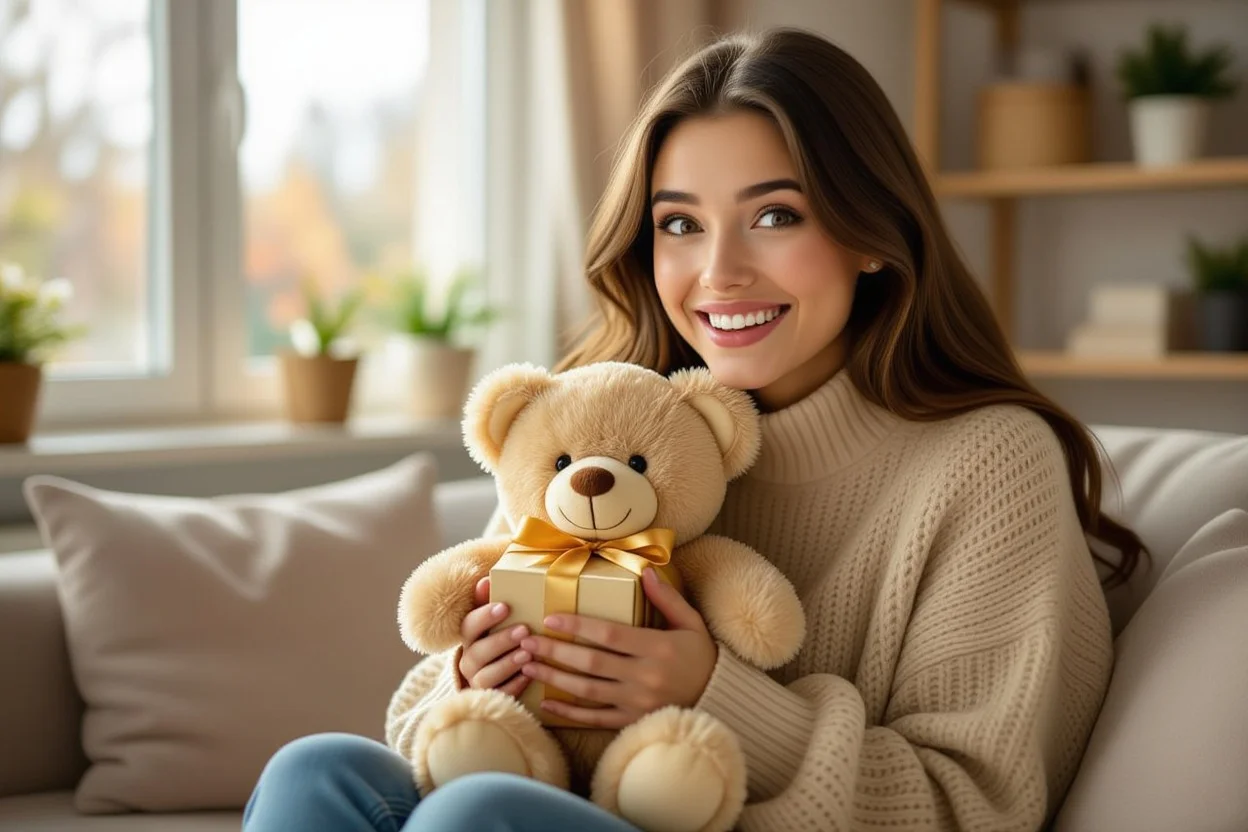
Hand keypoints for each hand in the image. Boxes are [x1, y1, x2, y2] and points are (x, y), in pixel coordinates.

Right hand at [456, 576, 531, 697]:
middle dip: (501, 640)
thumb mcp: (494, 622)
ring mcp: (478, 682)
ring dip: (507, 664)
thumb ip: (488, 602)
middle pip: (477, 652)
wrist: (498, 680)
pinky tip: (529, 676)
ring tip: (528, 654)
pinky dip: (513, 686)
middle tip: (524, 630)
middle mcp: (469, 661)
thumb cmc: (499, 641)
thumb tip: (486, 578)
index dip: (485, 617)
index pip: (469, 626)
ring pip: (486, 676)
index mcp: (469, 639)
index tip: (505, 606)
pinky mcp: (491, 699)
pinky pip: (499, 695)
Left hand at [518, 568, 717, 728]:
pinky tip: (547, 704)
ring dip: (555, 678)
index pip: (609, 634)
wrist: (719, 698)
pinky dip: (569, 713)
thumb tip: (647, 569)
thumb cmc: (702, 655)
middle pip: (591, 662)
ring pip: (588, 690)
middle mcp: (644, 676)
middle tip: (526, 641)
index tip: (551, 616)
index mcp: (657, 647)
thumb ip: (667, 598)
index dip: (578, 625)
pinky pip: (596, 718)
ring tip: (527, 666)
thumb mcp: (691, 622)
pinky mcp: (632, 720)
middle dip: (555, 651)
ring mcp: (637, 702)